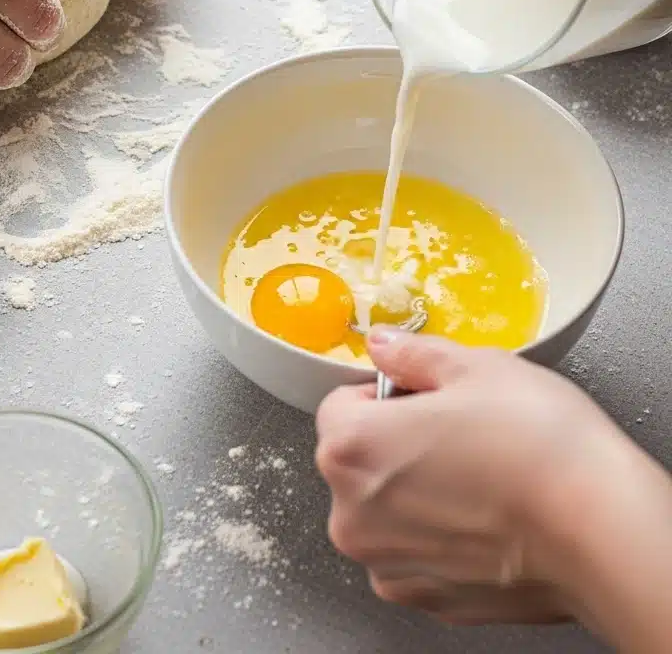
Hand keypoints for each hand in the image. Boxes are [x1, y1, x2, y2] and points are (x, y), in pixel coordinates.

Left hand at [315, 328, 637, 626]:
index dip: (385, 395)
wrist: (603, 531)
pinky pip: (412, 554)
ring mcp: (387, 563)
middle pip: (357, 460)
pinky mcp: (425, 598)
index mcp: (351, 448)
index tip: (422, 398)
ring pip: (384, 509)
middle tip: (458, 435)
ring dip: (414, 492)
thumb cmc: (540, 447)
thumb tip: (384, 345)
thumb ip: (412, 353)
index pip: (340, 405)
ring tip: (478, 477)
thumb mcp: (474, 366)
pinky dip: (438, 537)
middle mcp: (352, 513)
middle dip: (395, 443)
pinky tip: (484, 519)